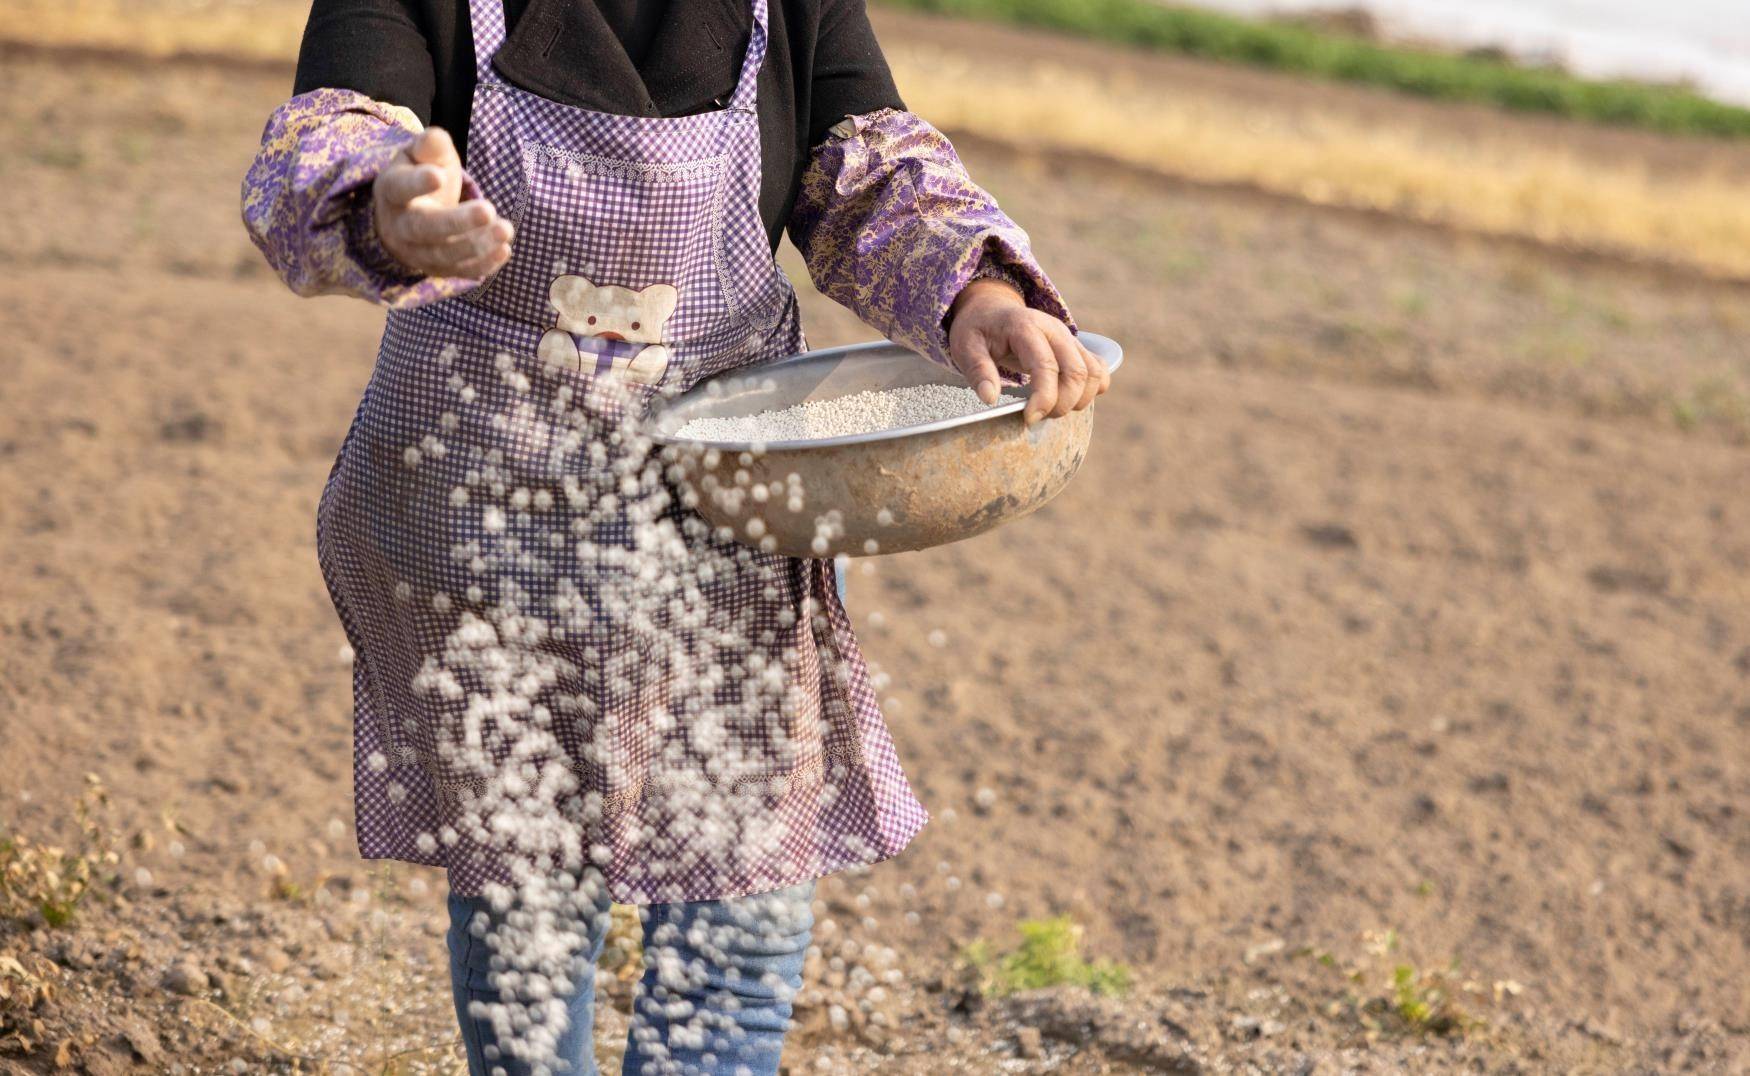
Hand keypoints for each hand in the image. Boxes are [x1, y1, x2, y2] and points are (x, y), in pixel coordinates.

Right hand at [371, 127, 512, 279]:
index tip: (439, 176)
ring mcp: (417, 252)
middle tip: (488, 210)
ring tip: (506, 229)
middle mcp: (400, 225)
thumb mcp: (421, 155)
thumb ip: (430, 145)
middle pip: (425, 228)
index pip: (400, 188)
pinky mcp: (437, 269)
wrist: (408, 214)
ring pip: (444, 255)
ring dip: (477, 245)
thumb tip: (437, 136)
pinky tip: (504, 249)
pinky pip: (459, 271)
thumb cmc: (420, 175)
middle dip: (457, 222)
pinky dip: (483, 265)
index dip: (417, 184)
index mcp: (393, 191)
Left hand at [947, 279, 1110, 424]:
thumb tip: (990, 399)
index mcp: (1026, 327)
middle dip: (1062, 404)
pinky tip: (1067, 398)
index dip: (1044, 398)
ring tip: (1051, 409)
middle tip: (1038, 417)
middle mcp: (1055, 329)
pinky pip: (1099, 370)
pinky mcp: (1077, 347)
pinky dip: (1091, 390)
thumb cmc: (977, 331)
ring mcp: (1070, 338)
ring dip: (1079, 400)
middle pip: (1077, 372)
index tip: (1028, 418)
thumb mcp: (965, 347)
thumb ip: (977, 371)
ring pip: (1094, 373)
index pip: (1046, 366)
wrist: (991, 310)